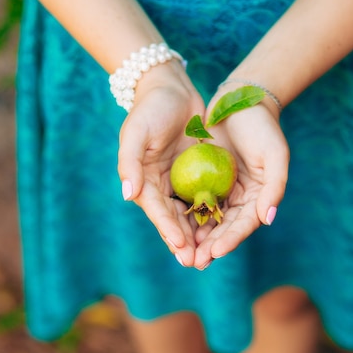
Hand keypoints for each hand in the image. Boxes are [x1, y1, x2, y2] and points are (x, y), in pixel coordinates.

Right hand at [117, 62, 203, 265]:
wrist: (171, 89)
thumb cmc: (150, 109)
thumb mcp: (136, 133)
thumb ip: (130, 164)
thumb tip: (129, 196)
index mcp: (143, 181)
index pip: (157, 211)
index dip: (168, 230)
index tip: (181, 247)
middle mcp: (160, 186)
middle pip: (173, 219)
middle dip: (184, 242)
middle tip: (198, 262)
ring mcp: (179, 180)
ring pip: (190, 214)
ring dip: (199, 235)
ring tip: (210, 255)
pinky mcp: (197, 173)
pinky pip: (205, 197)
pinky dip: (211, 214)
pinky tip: (223, 229)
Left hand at [192, 102, 288, 268]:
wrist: (240, 100)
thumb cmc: (263, 127)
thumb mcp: (275, 155)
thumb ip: (275, 188)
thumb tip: (266, 220)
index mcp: (259, 197)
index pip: (244, 225)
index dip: (230, 240)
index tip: (215, 252)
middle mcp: (240, 198)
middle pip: (223, 228)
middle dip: (209, 246)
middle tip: (194, 262)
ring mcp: (221, 190)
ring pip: (206, 219)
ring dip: (194, 237)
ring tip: (181, 253)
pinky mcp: (204, 179)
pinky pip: (193, 200)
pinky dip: (185, 214)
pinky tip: (172, 226)